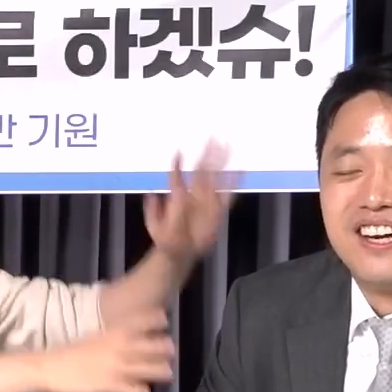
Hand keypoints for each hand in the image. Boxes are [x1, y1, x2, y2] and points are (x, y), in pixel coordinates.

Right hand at [37, 309, 175, 391]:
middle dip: (165, 349)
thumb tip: (127, 337)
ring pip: (150, 369)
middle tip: (170, 351)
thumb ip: (113, 337)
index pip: (143, 320)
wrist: (50, 368)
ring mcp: (118, 368)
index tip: (164, 321)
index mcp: (113, 333)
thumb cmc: (71, 353)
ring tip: (167, 374)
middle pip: (154, 346)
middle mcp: (120, 348)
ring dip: (161, 372)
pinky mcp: (112, 387)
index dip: (157, 319)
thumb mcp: (94, 338)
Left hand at [142, 143, 234, 263]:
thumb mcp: (155, 227)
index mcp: (177, 195)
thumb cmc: (165, 239)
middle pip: (201, 171)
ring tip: (226, 146)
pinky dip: (233, 183)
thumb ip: (154, 211)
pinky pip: (227, 194)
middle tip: (213, 138)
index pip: (178, 176)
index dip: (178, 165)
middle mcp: (193, 194)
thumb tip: (151, 193)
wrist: (179, 252)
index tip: (178, 153)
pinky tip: (240, 171)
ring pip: (215, 177)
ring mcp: (206, 201)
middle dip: (207, 155)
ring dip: (220, 162)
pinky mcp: (217, 210)